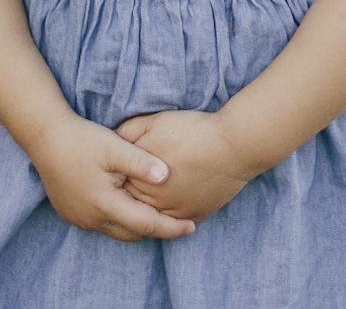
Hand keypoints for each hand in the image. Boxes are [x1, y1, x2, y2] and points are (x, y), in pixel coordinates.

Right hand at [27, 113, 197, 243]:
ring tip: (154, 210)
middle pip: (132, 233)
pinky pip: (101, 223)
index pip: (146, 224)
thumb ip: (140, 162)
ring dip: (135, 223)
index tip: (192, 226)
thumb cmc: (81, 140)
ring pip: (116, 230)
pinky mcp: (71, 213)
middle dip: (154, 228)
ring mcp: (80, 218)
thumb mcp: (114, 146)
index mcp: (105, 204)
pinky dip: (118, 217)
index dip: (171, 228)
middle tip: (176, 219)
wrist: (45, 138)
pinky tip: (126, 202)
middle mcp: (92, 218)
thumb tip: (167, 175)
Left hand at [114, 109, 258, 225]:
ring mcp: (176, 213)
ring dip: (149, 208)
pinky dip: (171, 216)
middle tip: (129, 184)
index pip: (118, 185)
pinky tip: (169, 205)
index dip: (116, 176)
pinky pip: (176, 223)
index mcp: (141, 180)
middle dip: (130, 194)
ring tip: (149, 194)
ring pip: (154, 218)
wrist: (232, 146)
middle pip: (134, 204)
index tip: (115, 170)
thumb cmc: (191, 131)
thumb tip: (113, 141)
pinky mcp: (195, 215)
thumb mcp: (153, 123)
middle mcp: (155, 203)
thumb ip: (128, 133)